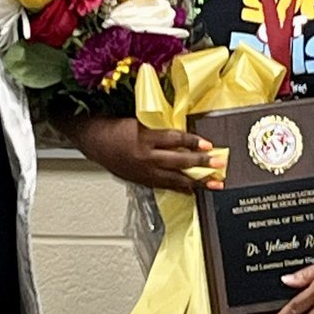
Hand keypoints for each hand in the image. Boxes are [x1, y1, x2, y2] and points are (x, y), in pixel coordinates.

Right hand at [63, 114, 219, 192]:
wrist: (94, 141)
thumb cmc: (115, 128)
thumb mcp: (138, 122)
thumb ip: (160, 129)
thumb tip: (182, 134)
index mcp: (144, 138)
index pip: (174, 139)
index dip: (193, 141)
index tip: (208, 145)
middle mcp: (146, 157)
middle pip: (179, 161)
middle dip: (201, 164)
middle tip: (218, 164)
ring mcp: (144, 172)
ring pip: (175, 179)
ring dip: (197, 181)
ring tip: (213, 183)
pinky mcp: (142, 180)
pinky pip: (165, 186)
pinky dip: (180, 188)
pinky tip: (192, 191)